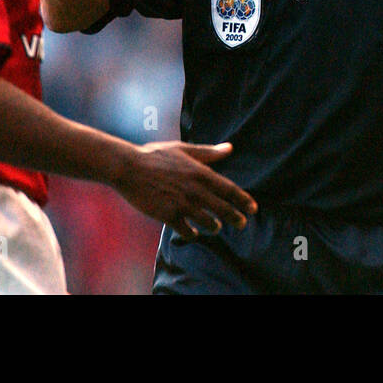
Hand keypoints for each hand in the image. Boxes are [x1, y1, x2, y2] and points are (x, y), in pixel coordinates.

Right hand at [112, 141, 257, 239]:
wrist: (128, 167)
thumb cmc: (155, 155)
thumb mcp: (184, 149)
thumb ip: (208, 152)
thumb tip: (229, 148)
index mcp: (201, 172)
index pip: (229, 190)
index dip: (243, 200)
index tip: (253, 208)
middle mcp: (195, 190)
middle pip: (223, 209)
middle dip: (236, 218)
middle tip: (242, 224)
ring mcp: (182, 204)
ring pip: (207, 222)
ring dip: (214, 226)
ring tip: (216, 227)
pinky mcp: (167, 215)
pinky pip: (187, 231)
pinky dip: (193, 234)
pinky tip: (194, 233)